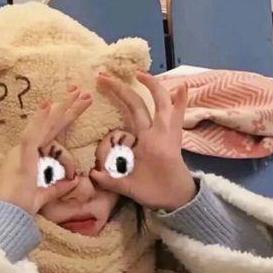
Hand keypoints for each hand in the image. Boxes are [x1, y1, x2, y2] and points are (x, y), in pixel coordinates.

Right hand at [0, 87, 91, 214]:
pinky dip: (40, 119)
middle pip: (50, 125)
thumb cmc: (19, 209)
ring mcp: (22, 152)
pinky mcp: (21, 158)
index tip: (77, 105)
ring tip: (75, 91)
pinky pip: (32, 135)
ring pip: (44, 125)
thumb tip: (72, 182)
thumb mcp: (43, 196)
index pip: (51, 134)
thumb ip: (57, 188)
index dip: (64, 119)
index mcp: (30, 157)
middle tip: (82, 92)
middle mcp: (24, 150)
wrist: (4, 218)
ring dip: (60, 108)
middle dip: (67, 108)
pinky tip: (49, 104)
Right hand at [90, 71, 195, 210]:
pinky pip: (179, 114)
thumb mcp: (132, 189)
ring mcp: (170, 132)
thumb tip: (91, 174)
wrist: (181, 198)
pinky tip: (182, 87)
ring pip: (166, 102)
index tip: (104, 80)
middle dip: (125, 86)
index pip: (134, 109)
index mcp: (150, 140)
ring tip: (141, 74)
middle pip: (145, 101)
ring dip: (155, 86)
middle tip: (106, 76)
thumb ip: (111, 181)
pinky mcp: (175, 137)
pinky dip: (180, 100)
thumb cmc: (157, 192)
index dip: (119, 92)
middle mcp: (161, 131)